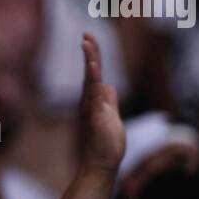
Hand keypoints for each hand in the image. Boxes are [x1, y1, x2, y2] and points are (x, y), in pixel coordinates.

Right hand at [77, 34, 124, 173]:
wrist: (100, 166)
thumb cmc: (106, 145)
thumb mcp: (112, 118)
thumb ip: (110, 102)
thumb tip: (110, 86)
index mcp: (94, 102)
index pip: (95, 74)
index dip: (93, 57)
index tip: (89, 39)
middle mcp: (89, 103)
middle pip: (90, 72)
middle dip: (90, 52)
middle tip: (86, 33)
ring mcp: (91, 109)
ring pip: (90, 80)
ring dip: (90, 61)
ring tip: (87, 43)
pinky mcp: (94, 117)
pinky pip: (94, 94)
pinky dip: (92, 79)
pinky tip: (93, 66)